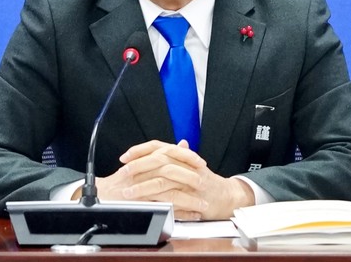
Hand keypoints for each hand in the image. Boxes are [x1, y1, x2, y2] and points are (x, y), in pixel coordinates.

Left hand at [88, 139, 254, 219]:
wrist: (227, 196)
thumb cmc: (206, 182)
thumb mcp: (189, 165)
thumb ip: (172, 157)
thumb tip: (154, 150)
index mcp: (182, 155)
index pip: (157, 146)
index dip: (140, 150)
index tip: (124, 157)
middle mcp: (186, 164)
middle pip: (158, 160)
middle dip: (138, 166)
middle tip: (124, 172)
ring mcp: (190, 181)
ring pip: (162, 180)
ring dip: (143, 186)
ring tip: (128, 192)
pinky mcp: (193, 197)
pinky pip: (172, 198)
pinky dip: (157, 201)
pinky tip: (146, 205)